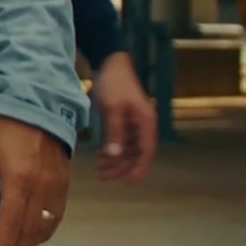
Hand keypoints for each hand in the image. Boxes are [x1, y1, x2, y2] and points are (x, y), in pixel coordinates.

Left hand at [0, 114, 69, 245]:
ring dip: (30, 242)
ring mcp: (56, 187)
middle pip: (30, 231)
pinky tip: (34, 235)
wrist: (37, 104)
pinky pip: (57, 216)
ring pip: (46, 227)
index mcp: (18, 179)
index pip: (11, 223)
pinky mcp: (65, 184)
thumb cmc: (3, 126)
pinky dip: (45, 230)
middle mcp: (41, 187)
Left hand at [90, 52, 156, 182]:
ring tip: (98, 168)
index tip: (128, 183)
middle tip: (102, 176)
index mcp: (146, 123)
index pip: (146, 152)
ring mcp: (136, 123)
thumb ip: (114, 132)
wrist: (110, 62)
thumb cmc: (113, 83)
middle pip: (136, 154)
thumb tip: (114, 155)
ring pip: (129, 149)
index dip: (138, 169)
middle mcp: (144, 125)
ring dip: (116, 160)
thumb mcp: (112, 108)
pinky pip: (123, 141)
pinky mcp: (127, 120)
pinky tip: (101, 156)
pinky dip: (113, 150)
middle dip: (120, 167)